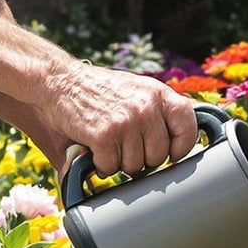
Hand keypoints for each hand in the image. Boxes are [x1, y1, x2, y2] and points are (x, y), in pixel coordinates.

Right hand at [42, 65, 200, 177]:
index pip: (188, 127)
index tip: (169, 153)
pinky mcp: (104, 135)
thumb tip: (186, 140)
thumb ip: (160, 110)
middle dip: (142, 158)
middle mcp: (146, 106)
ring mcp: (126, 121)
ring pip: (134, 166)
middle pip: (158, 156)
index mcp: (158, 93)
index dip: (180, 147)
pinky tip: (94, 148)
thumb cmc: (100, 90)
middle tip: (124, 145)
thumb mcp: (137, 89)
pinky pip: (111, 168)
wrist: (60, 80)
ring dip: (119, 162)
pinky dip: (100, 164)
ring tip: (108, 142)